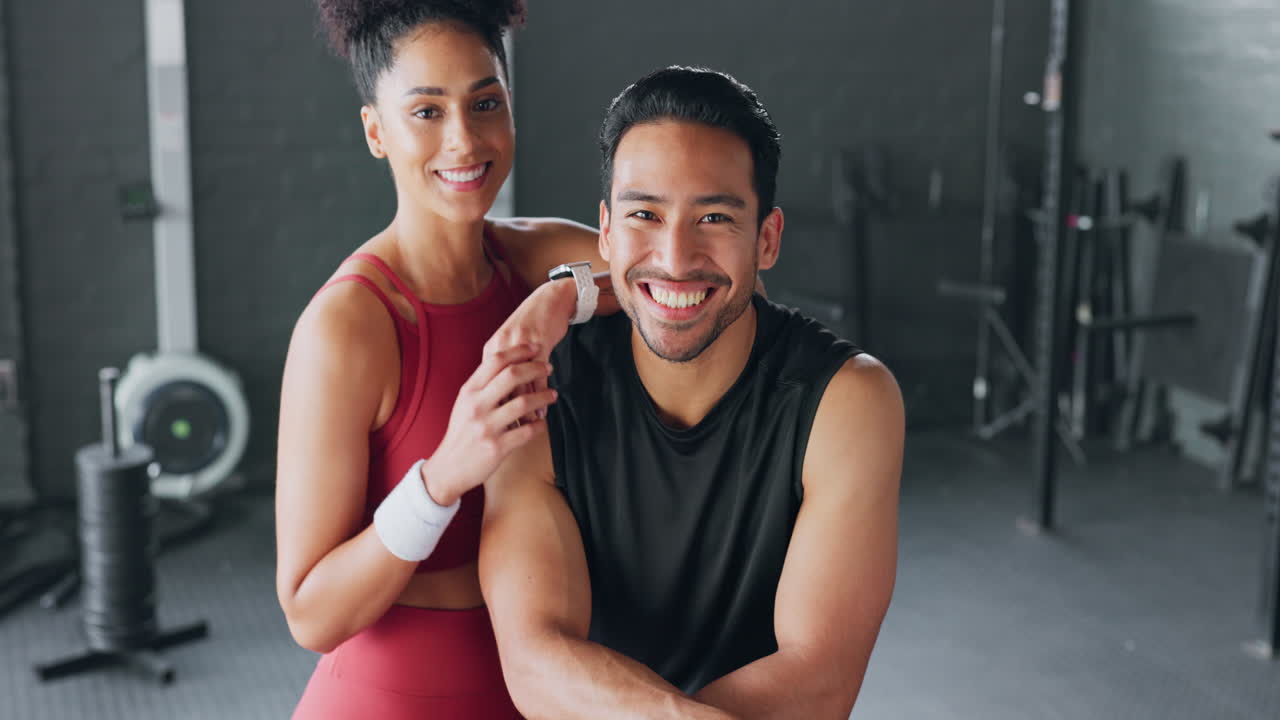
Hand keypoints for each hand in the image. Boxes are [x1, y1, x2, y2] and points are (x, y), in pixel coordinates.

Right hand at [422, 343, 555, 505]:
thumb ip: (483, 386)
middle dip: (535, 368)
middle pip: (512, 375)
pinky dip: (539, 424)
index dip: (518, 351)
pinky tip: (543, 421)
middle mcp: (477, 406)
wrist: (448, 468)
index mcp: (469, 392)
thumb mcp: (465, 404)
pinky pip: (527, 431)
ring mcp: (487, 427)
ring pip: (524, 402)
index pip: (495, 361)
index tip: (534, 348)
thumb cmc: (461, 433)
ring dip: (543, 396)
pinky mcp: (497, 447)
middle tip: (549, 367)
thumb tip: (508, 365)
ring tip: (553, 395)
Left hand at [484, 279, 577, 417]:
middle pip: (500, 386)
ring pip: (520, 383)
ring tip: (525, 427)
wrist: (551, 300)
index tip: (493, 425)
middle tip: (506, 432)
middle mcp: (502, 347)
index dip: (491, 406)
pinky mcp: (539, 344)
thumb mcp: (513, 345)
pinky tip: (541, 411)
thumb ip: (504, 368)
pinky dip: (539, 395)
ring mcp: (520, 345)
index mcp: (492, 350)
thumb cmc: (533, 326)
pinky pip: (538, 375)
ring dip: (523, 407)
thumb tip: (500, 396)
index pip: (487, 384)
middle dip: (503, 411)